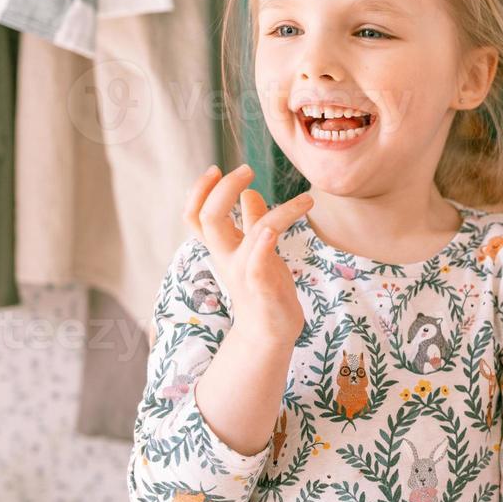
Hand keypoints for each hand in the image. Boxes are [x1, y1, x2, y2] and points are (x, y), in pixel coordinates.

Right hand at [184, 164, 313, 344]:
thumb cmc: (263, 289)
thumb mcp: (257, 250)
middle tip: (247, 169)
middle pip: (207, 218)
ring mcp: (244, 272)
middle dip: (222, 189)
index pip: (195, 214)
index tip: (217, 168)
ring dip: (275, 212)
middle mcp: (227, 257)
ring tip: (307, 199)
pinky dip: (266, 242)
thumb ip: (251, 221)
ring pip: (245, 234)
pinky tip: (277, 228)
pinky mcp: (262, 287)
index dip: (199, 190)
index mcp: (223, 247)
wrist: (269, 332)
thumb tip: (249, 192)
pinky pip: (258, 262)